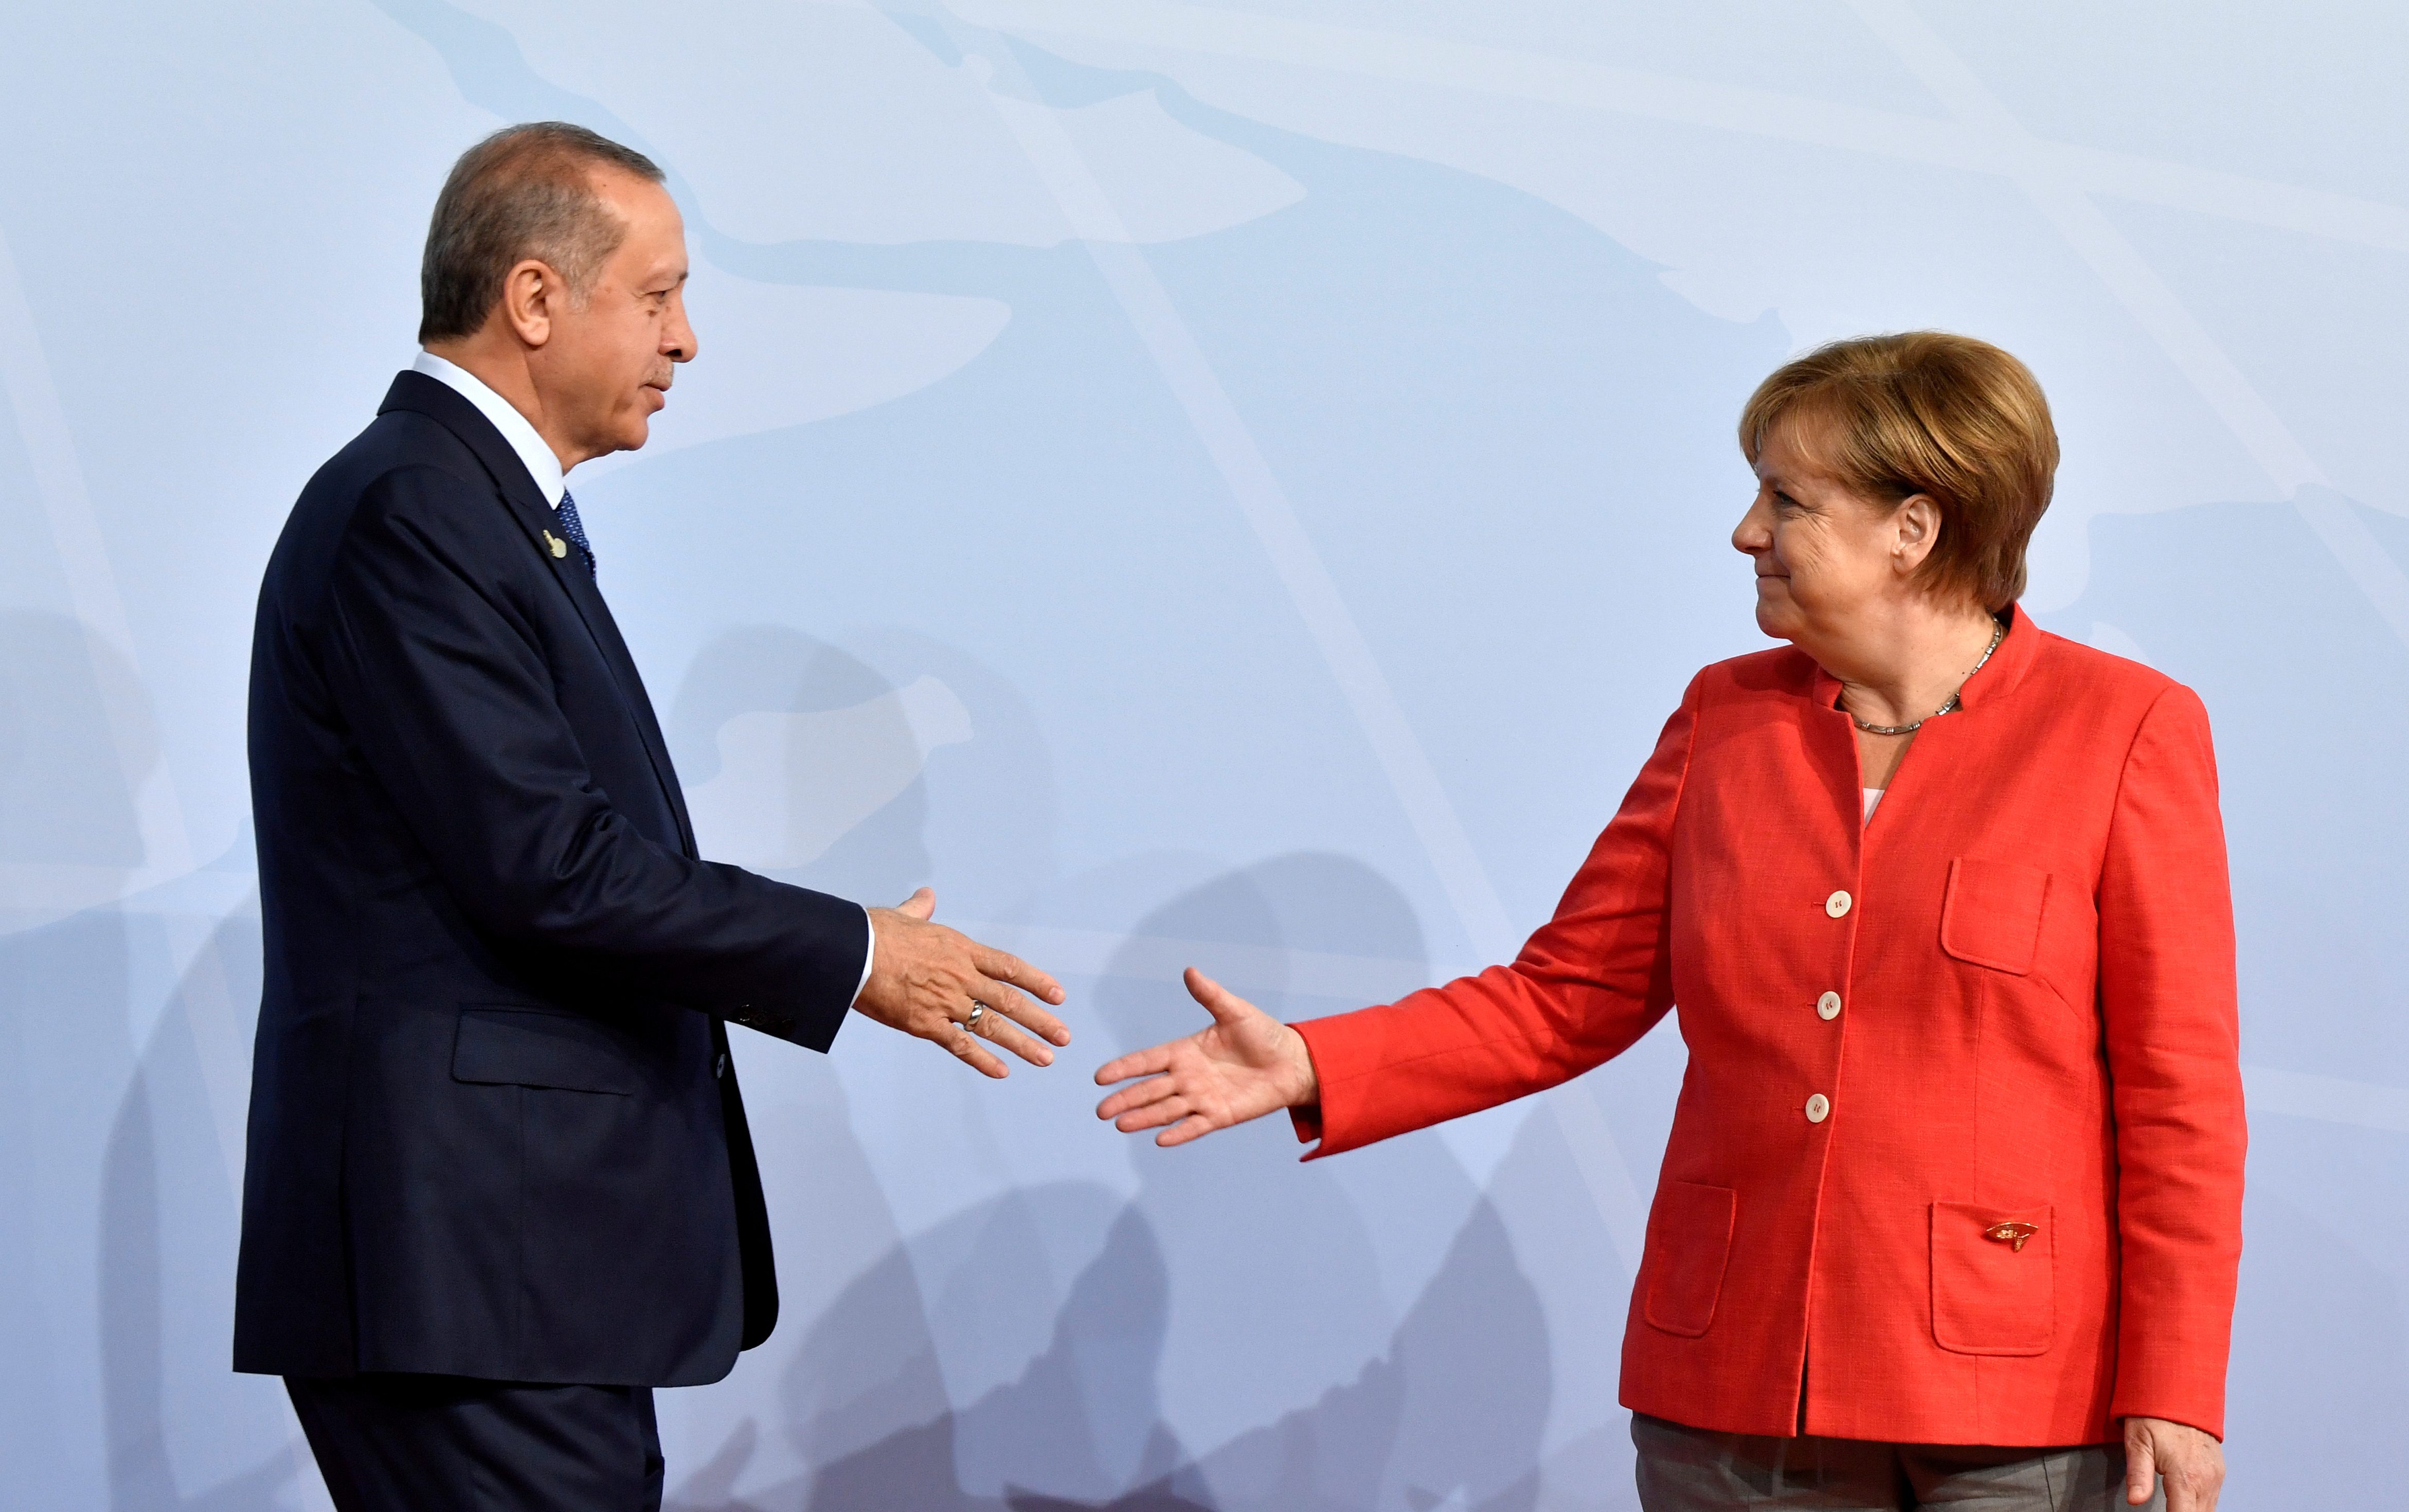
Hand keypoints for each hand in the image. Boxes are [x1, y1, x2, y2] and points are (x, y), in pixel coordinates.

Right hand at [855, 888, 1068, 1077]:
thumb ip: (921, 909)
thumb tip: (925, 897)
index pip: (1008, 967)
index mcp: (960, 949)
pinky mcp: (925, 1024)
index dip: (1036, 981)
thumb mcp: (905, 916)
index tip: (1058, 995)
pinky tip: (1002, 1072)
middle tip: (1063, 1036)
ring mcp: (945, 1002)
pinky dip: (982, 1060)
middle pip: (1009, 1000)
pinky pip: (960, 1046)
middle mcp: (960, 976)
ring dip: (1022, 1043)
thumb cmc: (875, 932)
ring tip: (1046, 1058)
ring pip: (992, 1026)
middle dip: (1039, 1020)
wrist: (853, 952)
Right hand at [1092, 968, 1317, 1145]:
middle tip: (1100, 1111)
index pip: (1147, 1061)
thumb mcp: (1235, 1012)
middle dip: (1125, 1099)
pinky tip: (1160, 1140)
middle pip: (1149, 1089)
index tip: (1100, 1077)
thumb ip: (1210, 995)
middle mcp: (1188, 1077)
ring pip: (1166, 1110)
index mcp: (1185, 1051)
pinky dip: (1179, 1133)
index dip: (1124, 1068)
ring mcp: (1202, 1098)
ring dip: (1144, 1118)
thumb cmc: (1263, 1034)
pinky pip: (1195, 1126)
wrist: (1292, 1062)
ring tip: (1120, 1125)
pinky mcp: (1220, 1115)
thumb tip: (1190, 971)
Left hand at [2123, 1416, 2223, 1510]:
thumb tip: (2135, 1500)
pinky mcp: (2219, 1470)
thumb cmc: (2155, 1413)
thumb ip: (2138, 1474)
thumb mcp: (2138, 1441)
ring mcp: (2216, 1476)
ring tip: (2172, 1506)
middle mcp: (2206, 1480)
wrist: (2182, 1389)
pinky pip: (2212, 1498)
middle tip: (2164, 1509)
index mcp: (2185, 1477)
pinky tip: (2185, 1502)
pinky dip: (2199, 1504)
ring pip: (2208, 1510)